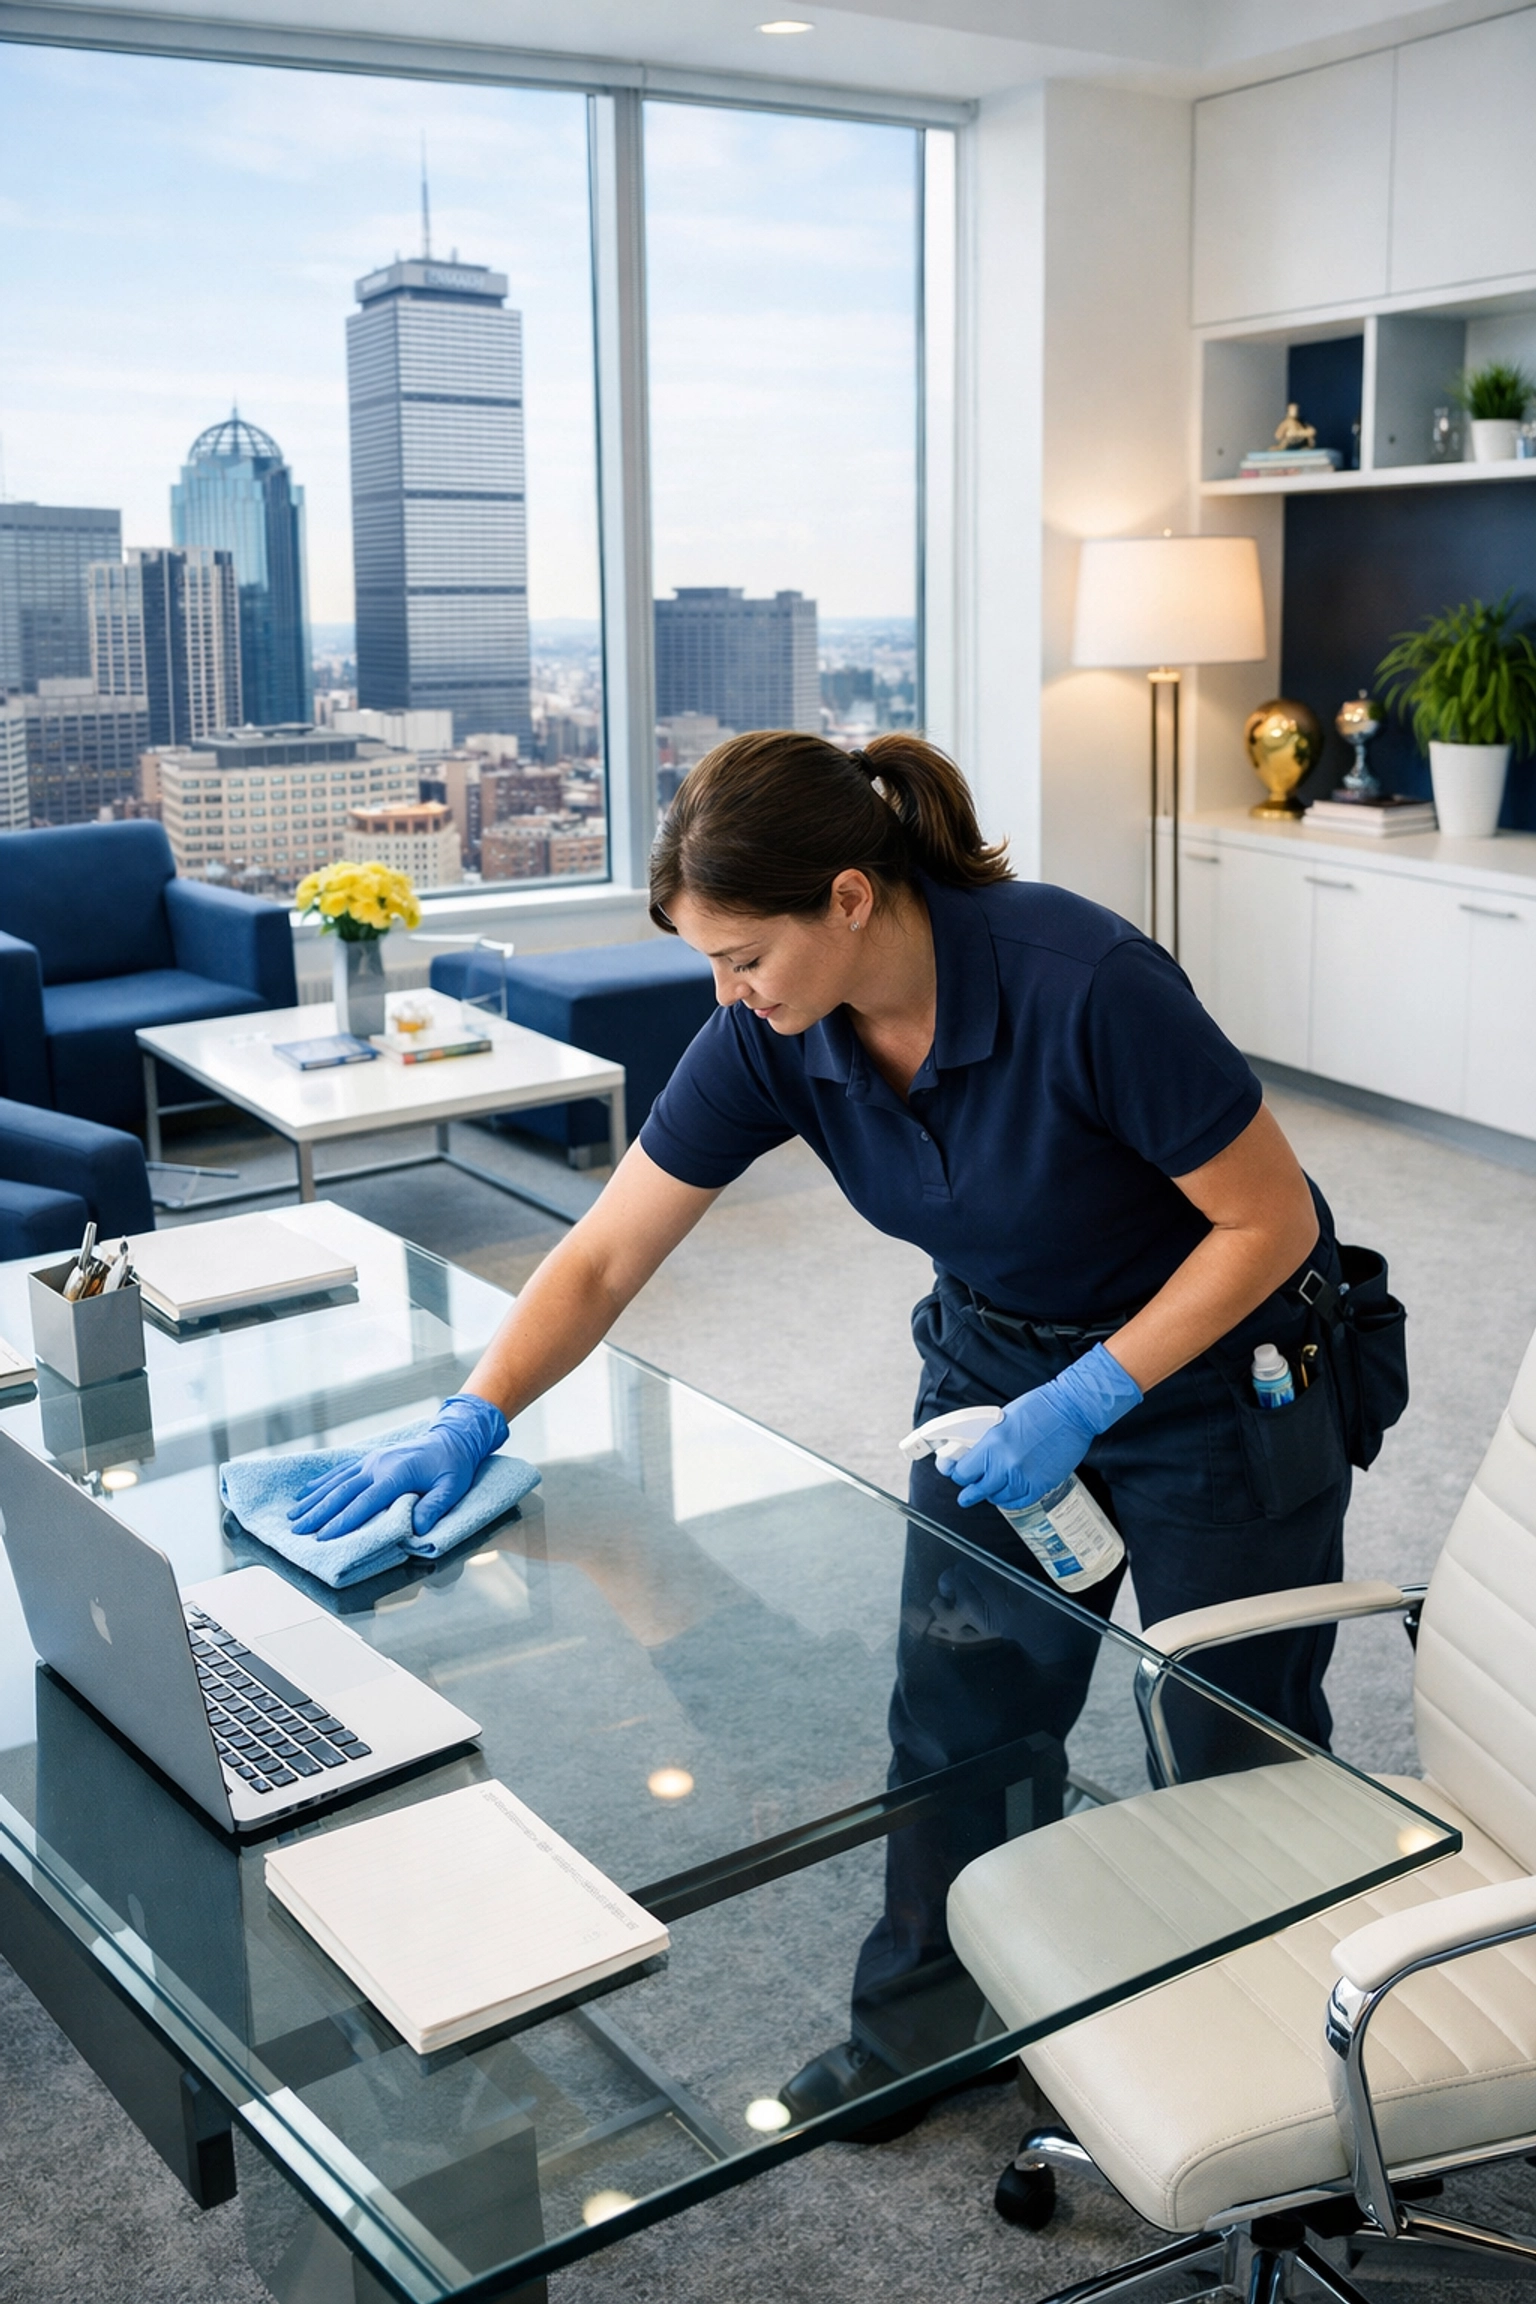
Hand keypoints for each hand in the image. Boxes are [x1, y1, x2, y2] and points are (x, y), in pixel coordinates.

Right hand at [288, 1394, 509, 1540]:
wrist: (452, 1437)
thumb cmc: (453, 1466)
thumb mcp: (453, 1488)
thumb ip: (435, 1508)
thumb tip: (417, 1530)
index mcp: (396, 1475)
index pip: (364, 1503)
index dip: (342, 1522)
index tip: (323, 1538)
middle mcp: (378, 1466)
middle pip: (342, 1492)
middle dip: (318, 1513)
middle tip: (297, 1530)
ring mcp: (372, 1460)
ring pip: (337, 1482)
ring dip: (314, 1499)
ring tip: (294, 1515)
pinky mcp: (371, 1458)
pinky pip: (341, 1471)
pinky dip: (322, 1482)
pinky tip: (306, 1491)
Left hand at [946, 1344, 1140, 1512]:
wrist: (1072, 1411)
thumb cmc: (1040, 1408)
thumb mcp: (1002, 1420)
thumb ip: (987, 1441)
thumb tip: (973, 1455)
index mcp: (992, 1445)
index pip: (962, 1473)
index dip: (958, 1474)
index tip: (958, 1473)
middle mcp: (1005, 1465)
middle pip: (976, 1491)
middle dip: (969, 1491)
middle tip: (967, 1494)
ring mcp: (1023, 1478)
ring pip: (996, 1498)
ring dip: (992, 1494)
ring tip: (992, 1488)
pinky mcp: (1040, 1486)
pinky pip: (1018, 1502)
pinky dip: (1010, 1500)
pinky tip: (1008, 1493)